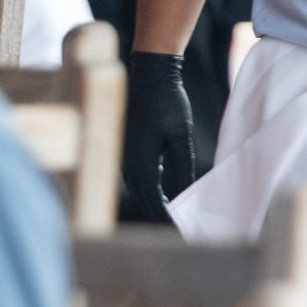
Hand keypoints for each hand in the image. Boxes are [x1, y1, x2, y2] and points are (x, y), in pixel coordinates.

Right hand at [122, 50, 197, 223]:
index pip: (154, 202)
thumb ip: (182, 169)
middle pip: (143, 199)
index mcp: (140, 162)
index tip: (180, 232)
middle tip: (177, 228)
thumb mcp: (181, 137)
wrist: (149, 74)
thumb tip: (184, 195)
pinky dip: (148, 187)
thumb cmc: (168, 102)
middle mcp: (126, 162)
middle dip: (159, 214)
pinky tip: (162, 189)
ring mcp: (122, 155)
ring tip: (171, 214)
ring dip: (152, 201)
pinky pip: (134, 176)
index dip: (167, 219)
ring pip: (137, 188)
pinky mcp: (124, 148)